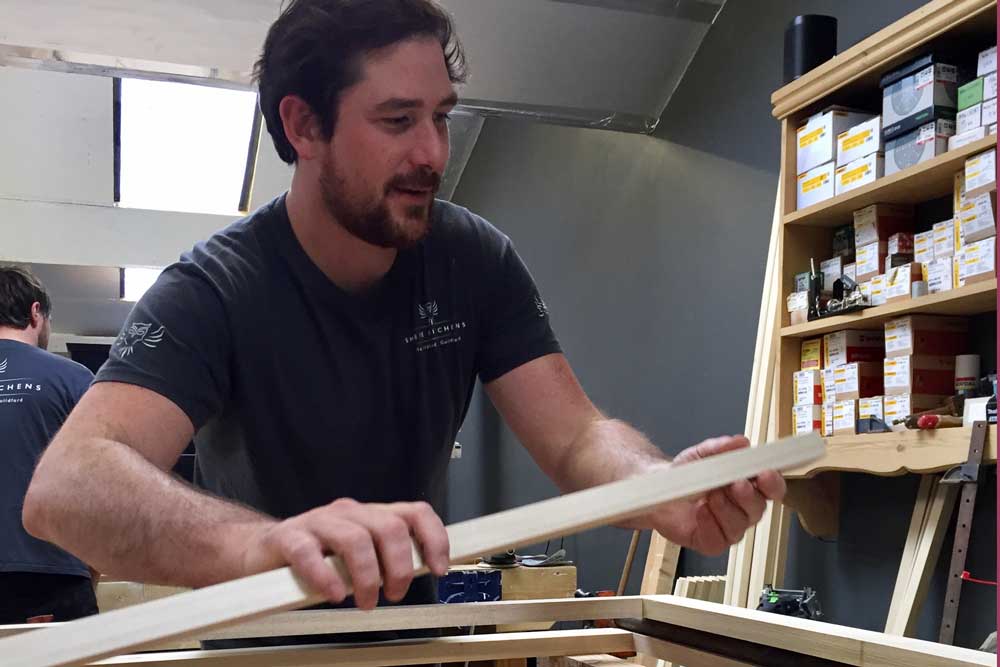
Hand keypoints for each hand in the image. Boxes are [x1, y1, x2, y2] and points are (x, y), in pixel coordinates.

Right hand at [241, 498, 449, 608]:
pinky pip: (309, 553)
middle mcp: (348, 513)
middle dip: (399, 566)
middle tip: (394, 594)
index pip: (414, 513)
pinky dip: (325, 576)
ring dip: (366, 577)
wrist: (257, 552)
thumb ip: (385, 558)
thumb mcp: (357, 556)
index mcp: (370, 515)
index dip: (433, 538)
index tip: (440, 568)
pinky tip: (332, 595)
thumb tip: (422, 572)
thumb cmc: (314, 556)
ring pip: (355, 539)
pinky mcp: (288, 537)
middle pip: (388, 528)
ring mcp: (317, 522)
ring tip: (365, 603)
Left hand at [645, 435, 785, 555]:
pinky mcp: (711, 541)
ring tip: (710, 496)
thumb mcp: (701, 454)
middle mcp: (744, 509)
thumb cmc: (688, 473)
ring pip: (739, 526)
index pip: (772, 488)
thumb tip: (740, 442)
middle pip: (758, 508)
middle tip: (736, 485)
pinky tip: (701, 512)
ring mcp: (729, 527)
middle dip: (748, 496)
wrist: (661, 488)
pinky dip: (709, 524)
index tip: (765, 474)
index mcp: (749, 485)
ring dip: (726, 509)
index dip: (773, 482)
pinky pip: (718, 540)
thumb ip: (720, 447)